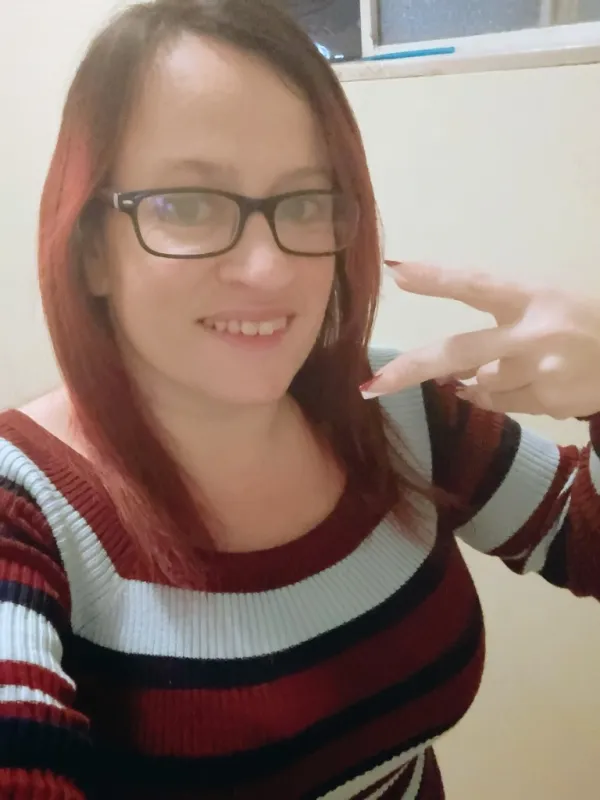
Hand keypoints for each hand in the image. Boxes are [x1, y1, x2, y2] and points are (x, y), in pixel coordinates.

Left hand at [361, 261, 599, 418]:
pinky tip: (525, 381)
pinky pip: (500, 404)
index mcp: (534, 296)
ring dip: (477, 380)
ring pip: (479, 384)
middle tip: (371, 386)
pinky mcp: (548, 402)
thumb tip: (449, 371)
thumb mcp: (547, 305)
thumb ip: (499, 323)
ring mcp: (541, 372)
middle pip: (458, 351)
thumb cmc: (586, 323)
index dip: (435, 279)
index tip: (395, 271)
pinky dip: (497, 396)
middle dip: (410, 369)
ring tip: (516, 363)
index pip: (476, 285)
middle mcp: (534, 334)